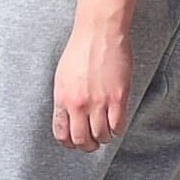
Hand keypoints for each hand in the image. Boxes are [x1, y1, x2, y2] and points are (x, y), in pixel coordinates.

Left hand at [52, 26, 130, 151]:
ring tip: (106, 131)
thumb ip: (65, 99)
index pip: (61, 133)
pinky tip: (116, 123)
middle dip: (88, 146)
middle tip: (93, 143)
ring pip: (102, 136)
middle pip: (82, 140)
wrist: (98, 33)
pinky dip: (117, 129)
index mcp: (62, 98)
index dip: (69, 143)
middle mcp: (78, 104)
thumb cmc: (80, 50)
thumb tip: (69, 118)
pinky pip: (118, 125)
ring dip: (104, 137)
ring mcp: (98, 102)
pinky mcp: (118, 97)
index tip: (75, 143)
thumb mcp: (62, 77)